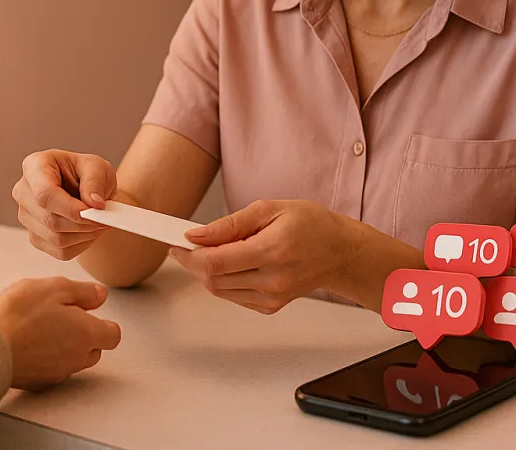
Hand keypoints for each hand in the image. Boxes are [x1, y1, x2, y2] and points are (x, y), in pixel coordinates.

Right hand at [0, 277, 121, 391]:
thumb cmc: (18, 315)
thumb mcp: (54, 287)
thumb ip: (83, 291)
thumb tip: (100, 295)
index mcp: (86, 334)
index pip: (113, 335)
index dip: (104, 323)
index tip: (89, 312)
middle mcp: (76, 358)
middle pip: (94, 350)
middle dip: (84, 335)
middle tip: (61, 317)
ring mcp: (57, 373)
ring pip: (72, 361)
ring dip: (64, 347)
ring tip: (41, 328)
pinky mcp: (38, 383)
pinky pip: (51, 370)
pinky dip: (46, 359)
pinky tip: (28, 344)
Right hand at [13, 150, 121, 260]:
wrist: (87, 190)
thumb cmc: (88, 173)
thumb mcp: (98, 167)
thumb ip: (95, 182)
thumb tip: (94, 205)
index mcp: (35, 165)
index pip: (45, 194)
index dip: (70, 208)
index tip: (94, 211)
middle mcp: (23, 191)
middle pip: (50, 219)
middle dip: (83, 223)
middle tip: (105, 218)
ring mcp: (26, 216)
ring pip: (56, 238)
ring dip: (85, 234)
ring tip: (99, 222)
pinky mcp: (35, 237)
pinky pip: (60, 251)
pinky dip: (80, 244)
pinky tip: (88, 231)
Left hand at [168, 200, 359, 314]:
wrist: (340, 252)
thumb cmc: (311, 224)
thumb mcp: (270, 209)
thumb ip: (231, 224)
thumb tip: (197, 234)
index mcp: (273, 251)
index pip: (216, 262)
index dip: (189, 254)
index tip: (176, 243)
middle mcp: (272, 280)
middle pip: (213, 280)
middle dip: (193, 263)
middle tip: (186, 245)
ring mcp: (272, 297)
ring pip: (220, 291)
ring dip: (206, 272)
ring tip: (210, 251)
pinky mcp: (271, 306)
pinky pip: (234, 296)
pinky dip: (223, 281)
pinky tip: (230, 264)